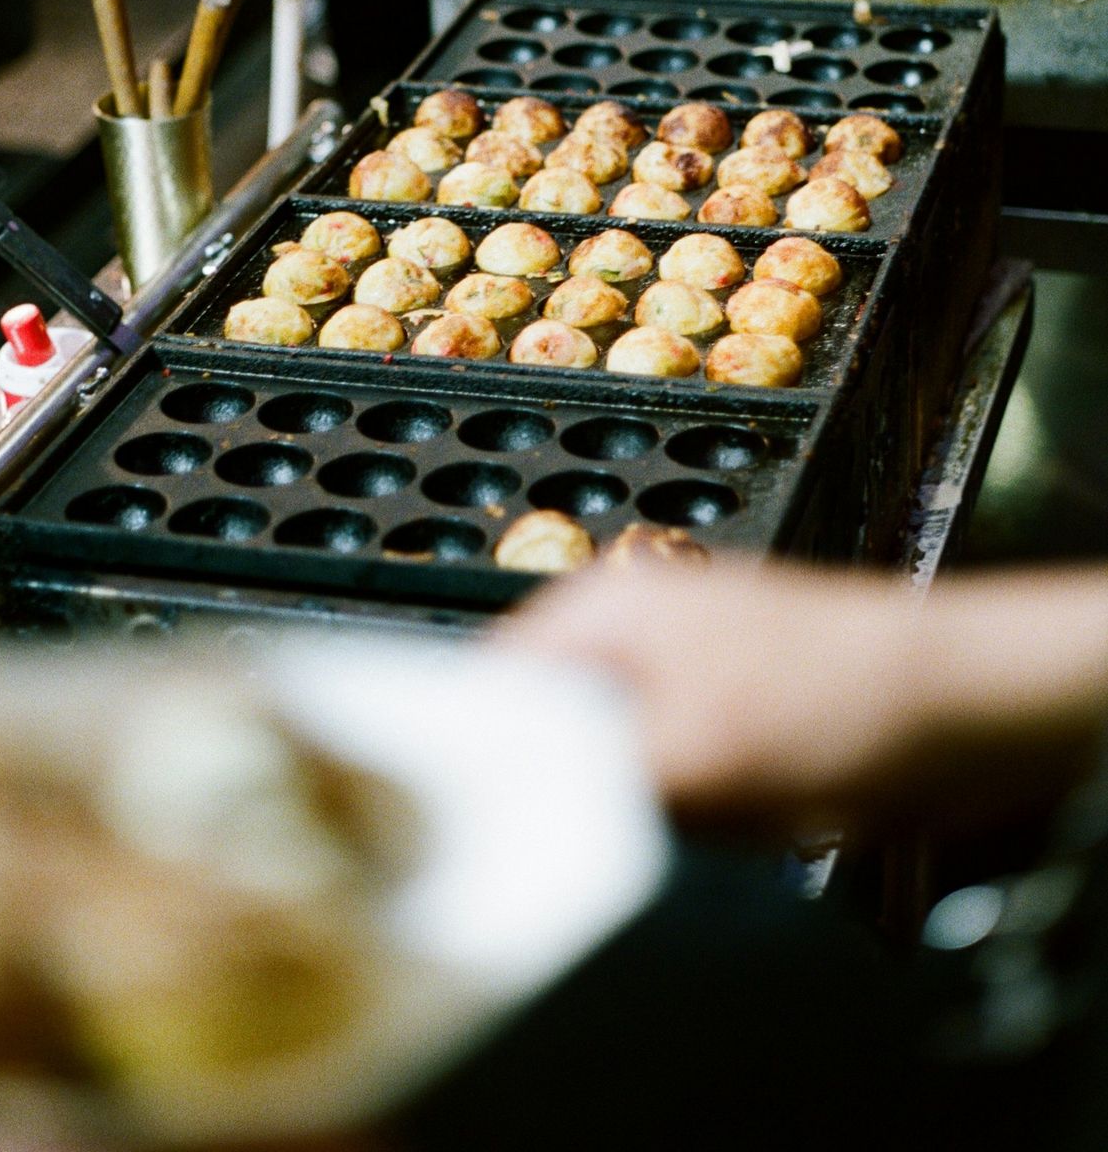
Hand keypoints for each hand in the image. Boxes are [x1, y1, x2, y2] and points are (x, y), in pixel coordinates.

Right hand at [506, 557, 1107, 841]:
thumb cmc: (845, 694)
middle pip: (545, 732)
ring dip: (638, 810)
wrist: (963, 708)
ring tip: (688, 817)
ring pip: (611, 767)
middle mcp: (633, 631)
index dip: (476, 761)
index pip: (487, 683)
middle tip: (600, 829)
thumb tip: (502, 811)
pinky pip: (672, 781)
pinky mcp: (726, 715)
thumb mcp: (684, 754)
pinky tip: (725, 823)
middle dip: (568, 793)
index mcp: (602, 608)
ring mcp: (682, 672)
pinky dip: (691, 814)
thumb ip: (578, 781)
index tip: (476, 826)